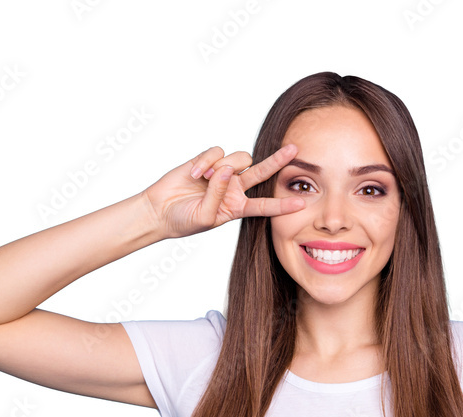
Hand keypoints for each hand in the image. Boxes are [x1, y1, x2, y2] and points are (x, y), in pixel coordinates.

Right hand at [141, 143, 305, 238]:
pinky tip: (194, 173)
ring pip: (239, 159)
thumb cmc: (183, 220)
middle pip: (263, 172)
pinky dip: (205, 162)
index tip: (301, 203)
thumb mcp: (205, 216)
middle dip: (278, 161)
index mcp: (238, 207)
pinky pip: (216, 153)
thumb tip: (225, 169)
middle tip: (294, 150)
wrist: (160, 211)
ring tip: (204, 178)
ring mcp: (222, 173)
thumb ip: (218, 195)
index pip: (265, 206)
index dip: (282, 205)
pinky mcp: (207, 160)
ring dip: (223, 166)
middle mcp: (235, 188)